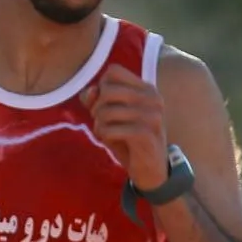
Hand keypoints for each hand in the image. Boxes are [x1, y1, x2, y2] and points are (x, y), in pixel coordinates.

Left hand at [89, 66, 170, 192]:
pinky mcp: (146, 134)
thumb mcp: (112, 117)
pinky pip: (110, 129)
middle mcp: (153, 98)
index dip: (101, 87)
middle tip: (102, 122)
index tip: (104, 105)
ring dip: (100, 125)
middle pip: (107, 90)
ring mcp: (152, 115)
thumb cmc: (130, 140)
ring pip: (106, 110)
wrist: (152, 169)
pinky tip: (111, 142)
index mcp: (147, 89)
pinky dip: (105, 136)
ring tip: (107, 133)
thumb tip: (89, 92)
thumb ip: (97, 100)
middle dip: (97, 108)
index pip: (113, 71)